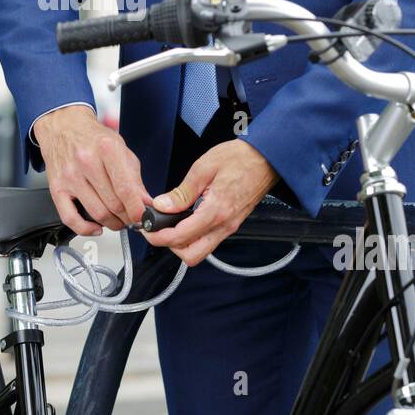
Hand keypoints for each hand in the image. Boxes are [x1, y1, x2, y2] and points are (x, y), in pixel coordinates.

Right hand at [33, 104, 151, 236]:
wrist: (63, 127)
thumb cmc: (92, 137)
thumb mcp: (120, 148)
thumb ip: (134, 177)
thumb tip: (144, 202)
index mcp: (106, 149)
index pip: (125, 188)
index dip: (137, 208)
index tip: (143, 217)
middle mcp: (86, 162)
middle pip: (113, 203)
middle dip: (127, 217)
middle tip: (132, 218)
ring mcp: (70, 176)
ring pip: (96, 213)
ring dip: (112, 223)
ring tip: (118, 220)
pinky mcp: (56, 188)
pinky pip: (70, 218)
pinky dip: (85, 229)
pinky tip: (96, 227)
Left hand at [142, 140, 278, 267]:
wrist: (266, 158)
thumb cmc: (239, 158)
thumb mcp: (203, 168)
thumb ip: (181, 192)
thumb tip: (162, 205)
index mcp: (215, 211)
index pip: (181, 237)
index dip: (159, 237)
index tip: (148, 230)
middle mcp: (224, 225)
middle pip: (192, 256)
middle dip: (170, 247)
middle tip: (158, 230)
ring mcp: (230, 227)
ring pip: (201, 251)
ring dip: (183, 243)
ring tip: (170, 224)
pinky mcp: (232, 224)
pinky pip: (209, 240)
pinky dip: (194, 236)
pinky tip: (186, 219)